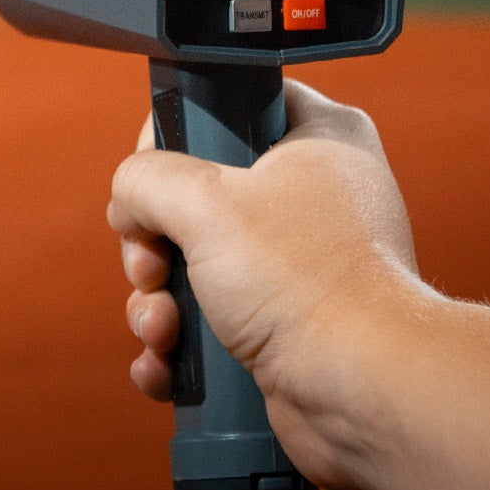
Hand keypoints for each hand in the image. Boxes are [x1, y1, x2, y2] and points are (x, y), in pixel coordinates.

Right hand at [107, 79, 422, 489]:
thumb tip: (129, 198)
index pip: (233, 100)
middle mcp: (312, 195)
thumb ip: (145, 177)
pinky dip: (178, 346)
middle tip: (152, 265)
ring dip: (155, 303)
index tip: (155, 174)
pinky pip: (207, 323)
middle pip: (193, 195)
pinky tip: (165, 365)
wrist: (361, 388)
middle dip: (152, 243)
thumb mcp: (204, 202)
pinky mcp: (282, 323)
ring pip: (191, 265)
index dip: (179, 132)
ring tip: (163, 328)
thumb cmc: (304, 283)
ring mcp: (297, 264)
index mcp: (318, 138)